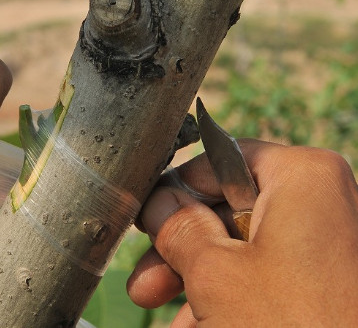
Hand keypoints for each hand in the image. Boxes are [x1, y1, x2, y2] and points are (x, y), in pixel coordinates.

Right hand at [128, 139, 357, 325]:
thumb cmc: (292, 327)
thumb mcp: (215, 274)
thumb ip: (180, 229)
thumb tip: (160, 202)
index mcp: (303, 178)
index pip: (222, 161)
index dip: (177, 189)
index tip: (147, 216)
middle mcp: (320, 205)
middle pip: (227, 213)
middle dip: (180, 252)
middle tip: (146, 279)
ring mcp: (325, 247)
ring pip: (241, 253)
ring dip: (196, 285)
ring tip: (167, 318)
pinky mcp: (325, 285)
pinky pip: (265, 281)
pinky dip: (228, 302)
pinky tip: (197, 326)